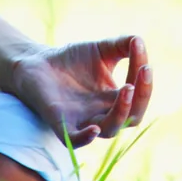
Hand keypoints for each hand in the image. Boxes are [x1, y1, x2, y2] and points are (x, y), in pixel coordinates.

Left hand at [6, 36, 151, 147]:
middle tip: (144, 70)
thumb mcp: (102, 49)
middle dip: (142, 95)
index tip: (139, 51)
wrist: (37, 62)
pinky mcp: (61, 123)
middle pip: (132, 117)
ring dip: (121, 112)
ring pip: (109, 130)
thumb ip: (122, 44)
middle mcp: (103, 114)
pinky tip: (94, 129)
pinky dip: (85, 138)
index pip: (138, 95)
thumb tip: (139, 40)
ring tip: (127, 88)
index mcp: (115, 99)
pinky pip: (75, 140)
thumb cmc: (72, 60)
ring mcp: (83, 121)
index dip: (143, 77)